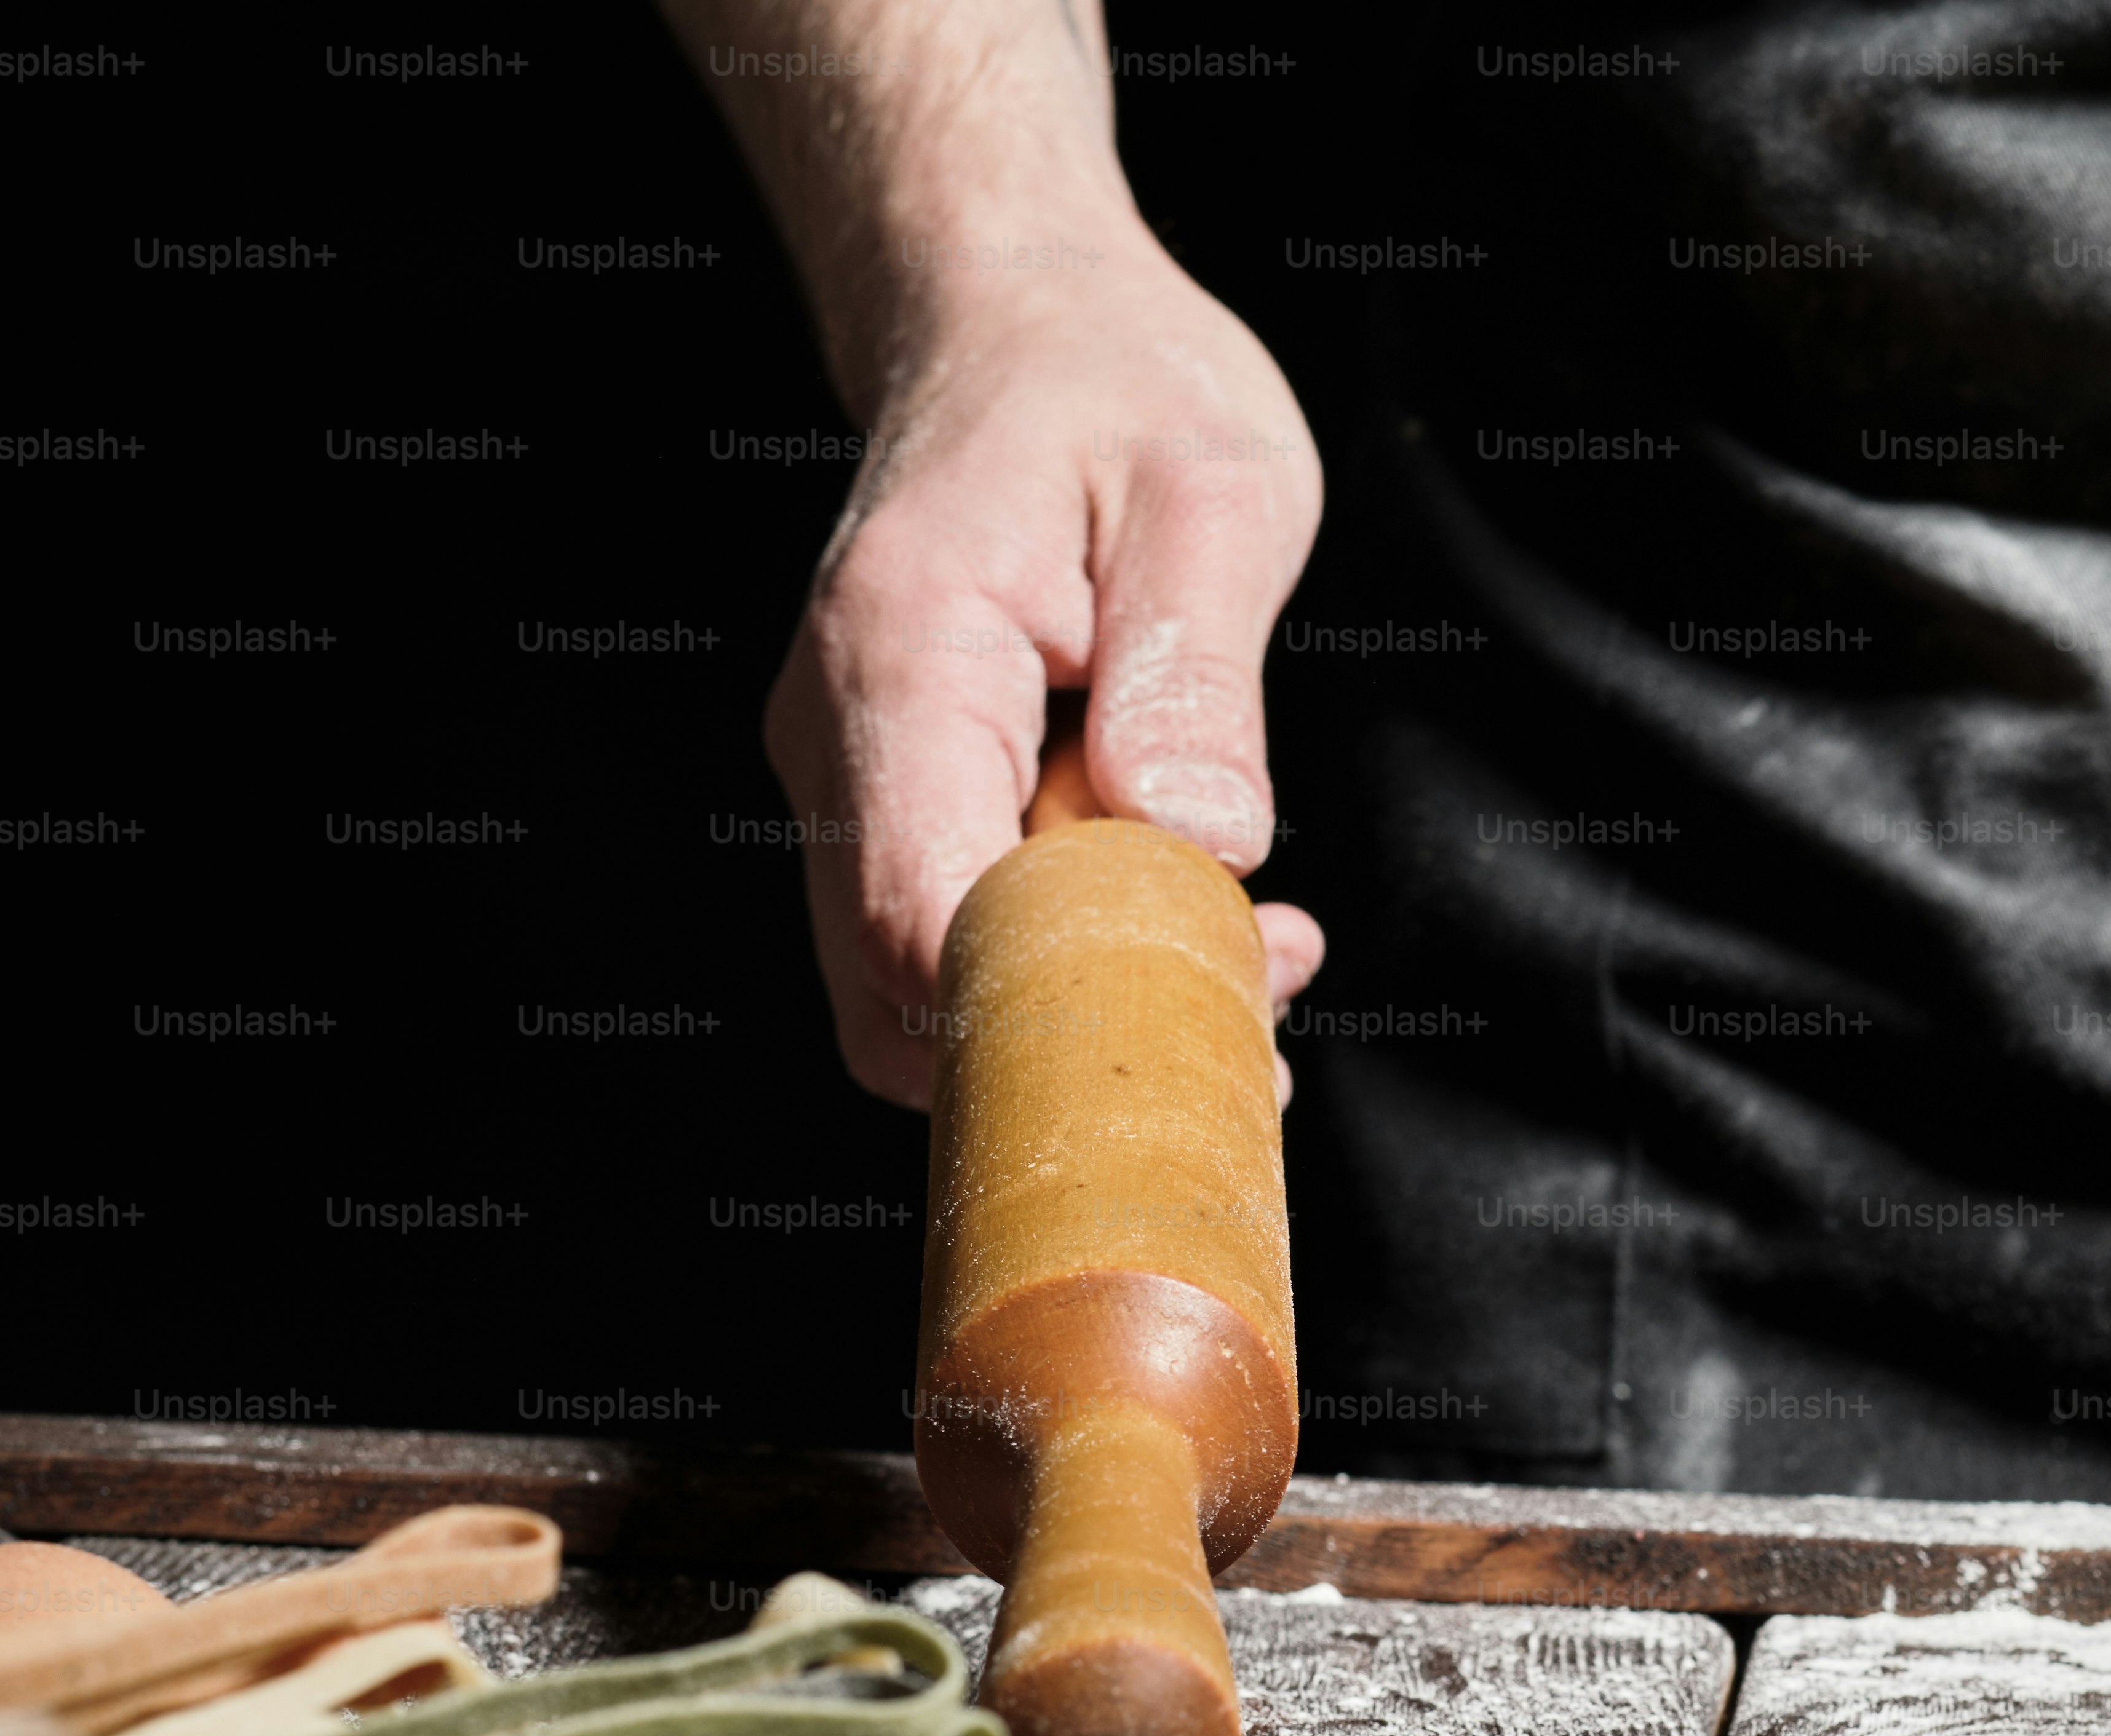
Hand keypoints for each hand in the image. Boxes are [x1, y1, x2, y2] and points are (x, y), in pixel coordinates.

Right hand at [763, 218, 1327, 1104]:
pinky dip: (1073, 963)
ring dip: (1088, 1010)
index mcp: (904, 655)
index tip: (1225, 994)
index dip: (1056, 1006)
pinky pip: (959, 934)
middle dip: (1080, 1038)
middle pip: (903, 991)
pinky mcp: (900, 799)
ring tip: (1259, 957)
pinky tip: (1198, 915)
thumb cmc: (1117, 382)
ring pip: (924, 988)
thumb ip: (1198, 674)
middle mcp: (841, 736)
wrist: (1025, 323)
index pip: (921, 912)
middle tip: (1268, 1003)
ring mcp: (857, 778)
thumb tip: (1199, 842)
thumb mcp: (1210, 490)